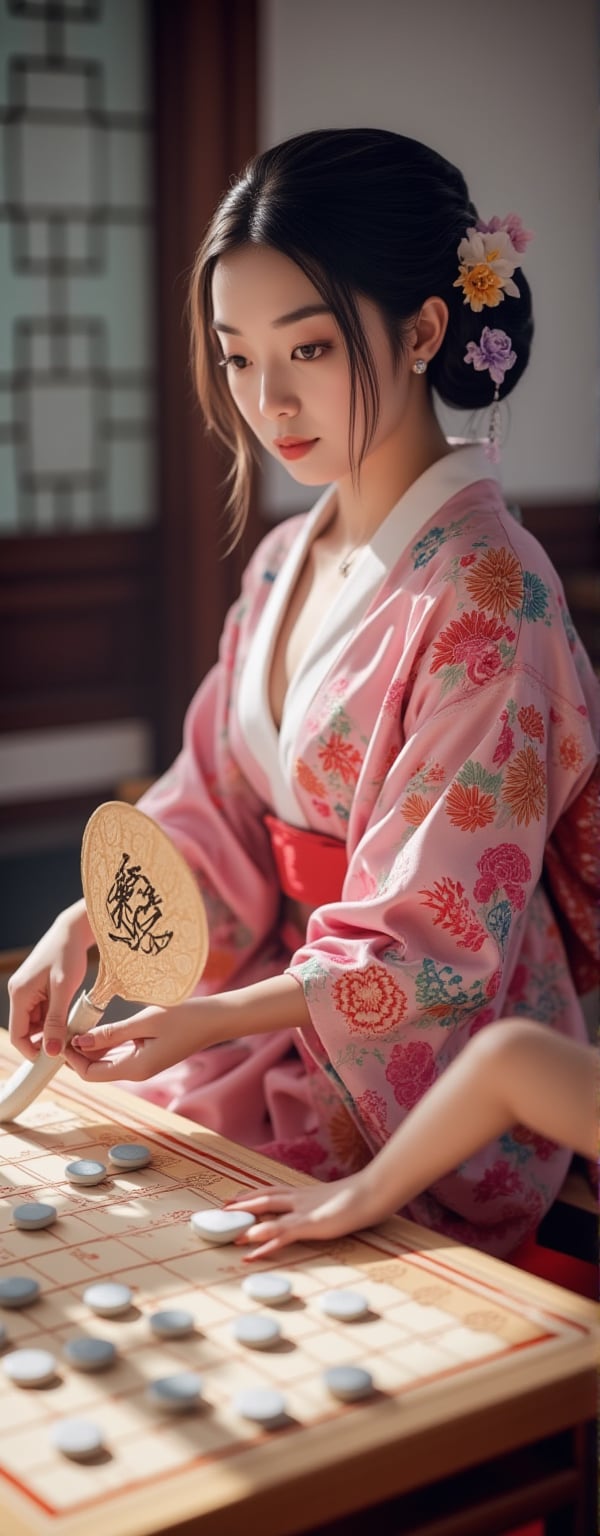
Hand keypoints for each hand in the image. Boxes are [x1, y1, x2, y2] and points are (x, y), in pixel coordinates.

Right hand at [8, 903, 91, 1061]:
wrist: (73, 930)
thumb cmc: (68, 955)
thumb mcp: (64, 990)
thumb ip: (57, 1021)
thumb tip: (51, 1051)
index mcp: (20, 995)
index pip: (18, 1035)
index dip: (33, 1051)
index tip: (54, 1059)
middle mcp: (19, 994)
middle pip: (28, 1030)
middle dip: (46, 1039)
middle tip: (69, 1043)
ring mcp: (27, 990)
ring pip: (38, 1022)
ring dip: (53, 1028)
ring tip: (74, 1026)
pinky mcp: (37, 988)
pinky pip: (44, 1011)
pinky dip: (56, 1016)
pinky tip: (71, 1014)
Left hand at [65, 1000, 202, 1081]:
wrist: (215, 1020)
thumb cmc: (185, 1018)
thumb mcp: (145, 1021)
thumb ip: (112, 1033)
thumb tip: (81, 1041)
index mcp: (135, 1068)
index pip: (91, 1074)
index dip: (73, 1059)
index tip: (65, 1037)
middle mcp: (137, 1071)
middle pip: (96, 1070)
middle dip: (79, 1053)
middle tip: (68, 1028)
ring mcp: (143, 1065)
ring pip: (106, 1062)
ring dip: (91, 1048)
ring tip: (79, 1025)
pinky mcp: (148, 1055)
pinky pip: (119, 1054)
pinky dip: (106, 1044)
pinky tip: (100, 1028)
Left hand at [226, 1176, 376, 1260]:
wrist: (373, 1191)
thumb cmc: (362, 1197)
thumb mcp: (339, 1202)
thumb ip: (327, 1206)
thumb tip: (325, 1211)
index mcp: (307, 1193)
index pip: (274, 1190)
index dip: (254, 1194)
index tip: (236, 1198)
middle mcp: (301, 1198)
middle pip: (265, 1198)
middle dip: (243, 1205)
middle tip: (223, 1211)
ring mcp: (304, 1210)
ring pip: (269, 1215)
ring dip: (248, 1226)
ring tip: (230, 1237)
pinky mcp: (310, 1223)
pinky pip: (282, 1234)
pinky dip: (265, 1242)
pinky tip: (253, 1251)